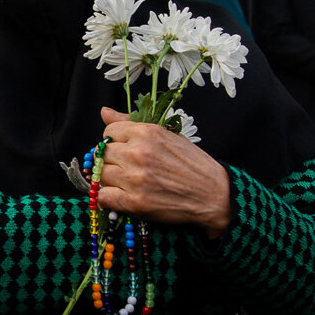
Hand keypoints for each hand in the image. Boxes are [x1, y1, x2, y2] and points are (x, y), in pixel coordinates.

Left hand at [97, 107, 231, 238]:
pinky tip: (122, 196)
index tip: (124, 150)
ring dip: (109, 179)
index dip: (114, 142)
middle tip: (126, 168)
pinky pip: (103, 196)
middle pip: (102, 154)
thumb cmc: (192, 165)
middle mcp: (138, 153)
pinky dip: (108, 197)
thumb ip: (132, 123)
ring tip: (126, 182)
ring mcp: (134, 179)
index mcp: (146, 133)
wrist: (214, 194)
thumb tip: (104, 112)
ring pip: (100, 175)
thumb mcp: (167, 135)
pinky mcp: (134, 202)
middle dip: (111, 160)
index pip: (108, 133)